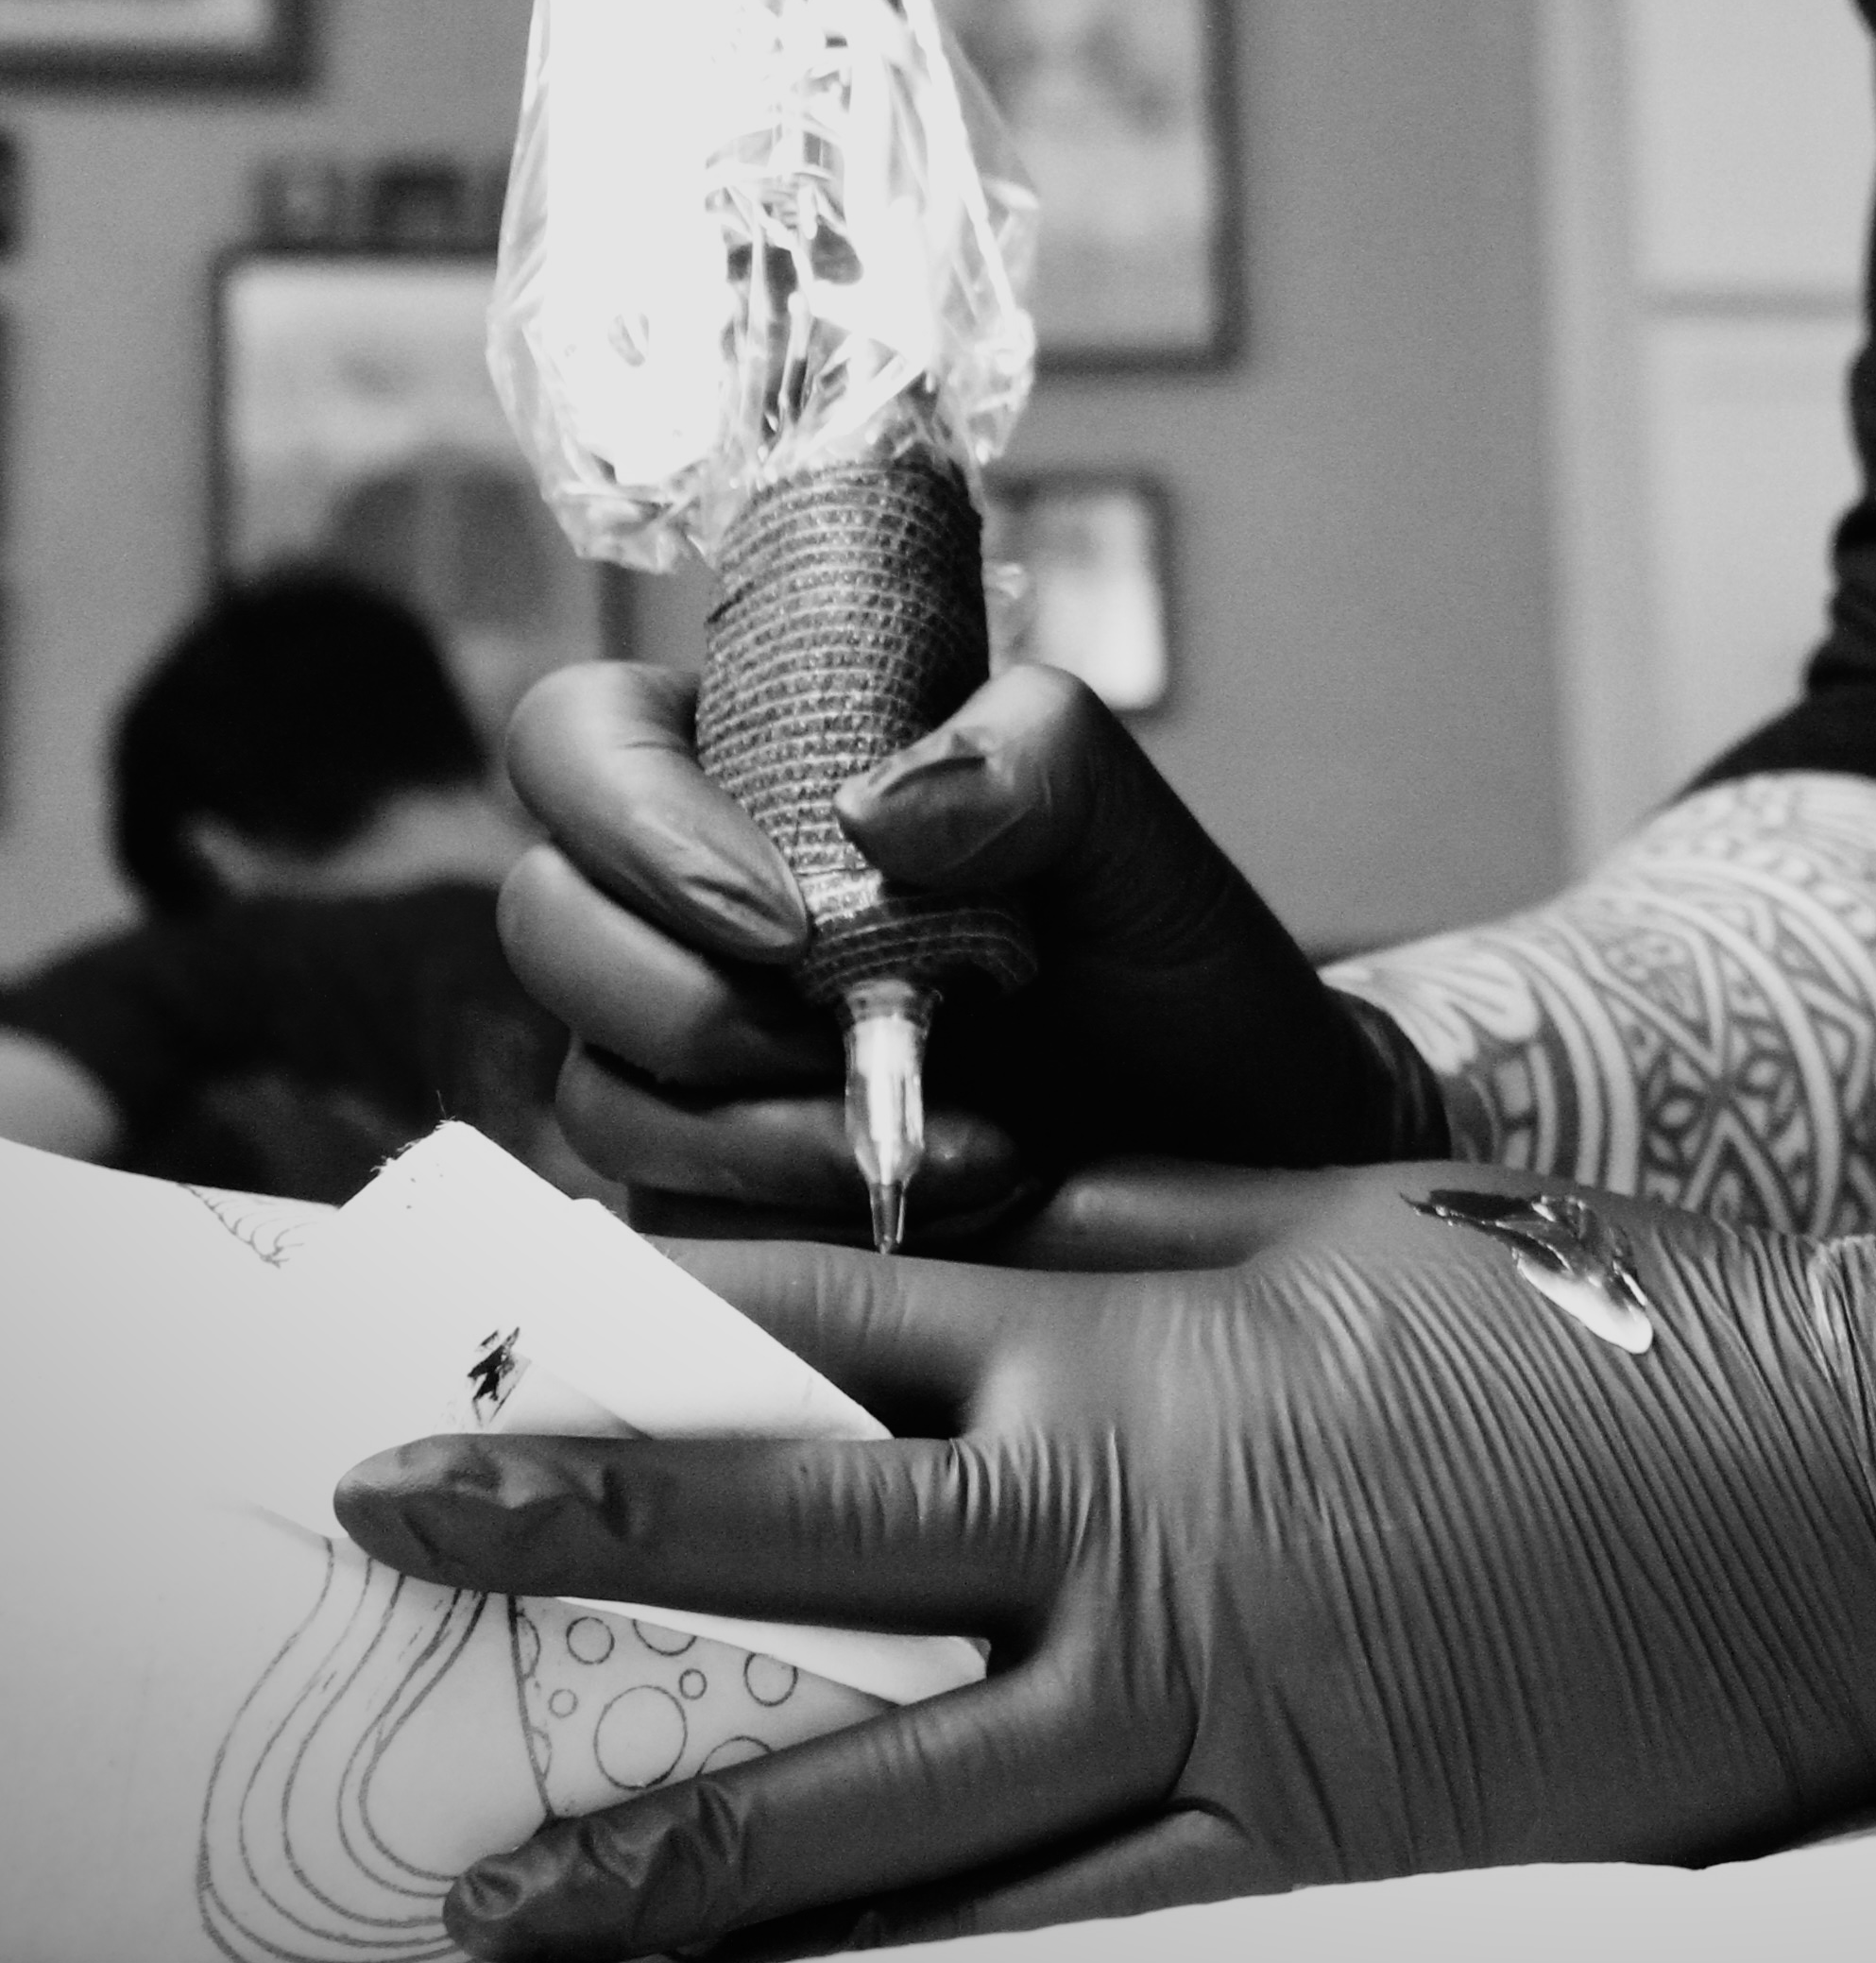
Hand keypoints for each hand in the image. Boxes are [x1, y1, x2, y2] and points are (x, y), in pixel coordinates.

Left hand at [337, 1161, 1875, 1962]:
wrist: (1834, 1476)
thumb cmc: (1593, 1329)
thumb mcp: (1338, 1222)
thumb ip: (1125, 1234)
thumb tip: (934, 1227)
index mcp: (1145, 1332)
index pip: (840, 1303)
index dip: (659, 1306)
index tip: (505, 1313)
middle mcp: (1136, 1508)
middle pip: (799, 1519)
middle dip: (576, 1518)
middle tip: (379, 1525)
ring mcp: (1207, 1694)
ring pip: (886, 1787)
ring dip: (677, 1838)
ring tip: (494, 1897)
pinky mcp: (1299, 1845)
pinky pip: (1058, 1933)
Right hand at [496, 660, 1448, 1235]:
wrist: (1244, 1160)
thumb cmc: (1176, 974)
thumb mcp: (1137, 837)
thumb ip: (1035, 756)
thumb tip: (873, 805)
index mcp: (760, 774)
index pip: (582, 737)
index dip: (628, 812)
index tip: (779, 912)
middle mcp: (694, 917)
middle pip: (546, 919)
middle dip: (674, 992)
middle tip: (834, 1027)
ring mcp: (692, 1072)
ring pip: (598, 1092)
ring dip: (756, 1127)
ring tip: (959, 1133)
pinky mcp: (715, 1211)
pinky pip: (667, 1225)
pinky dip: (792, 1219)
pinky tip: (939, 1204)